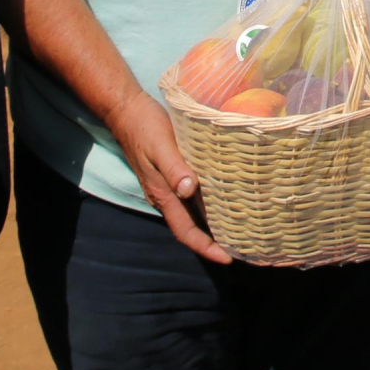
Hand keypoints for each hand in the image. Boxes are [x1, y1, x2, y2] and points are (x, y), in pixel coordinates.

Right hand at [108, 89, 232, 264]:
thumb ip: (174, 169)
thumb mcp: (161, 146)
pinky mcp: (172, 173)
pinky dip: (208, 204)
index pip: (186, 232)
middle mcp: (165, 195)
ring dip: (213, 224)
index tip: (229, 259)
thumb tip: (188, 191)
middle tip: (242, 246)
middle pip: (191, 228)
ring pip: (192, 213)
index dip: (206, 249)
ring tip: (239, 228)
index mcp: (163, 195)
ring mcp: (167, 185)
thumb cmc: (145, 127)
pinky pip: (191, 197)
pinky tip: (224, 198)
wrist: (126, 110)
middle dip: (214, 242)